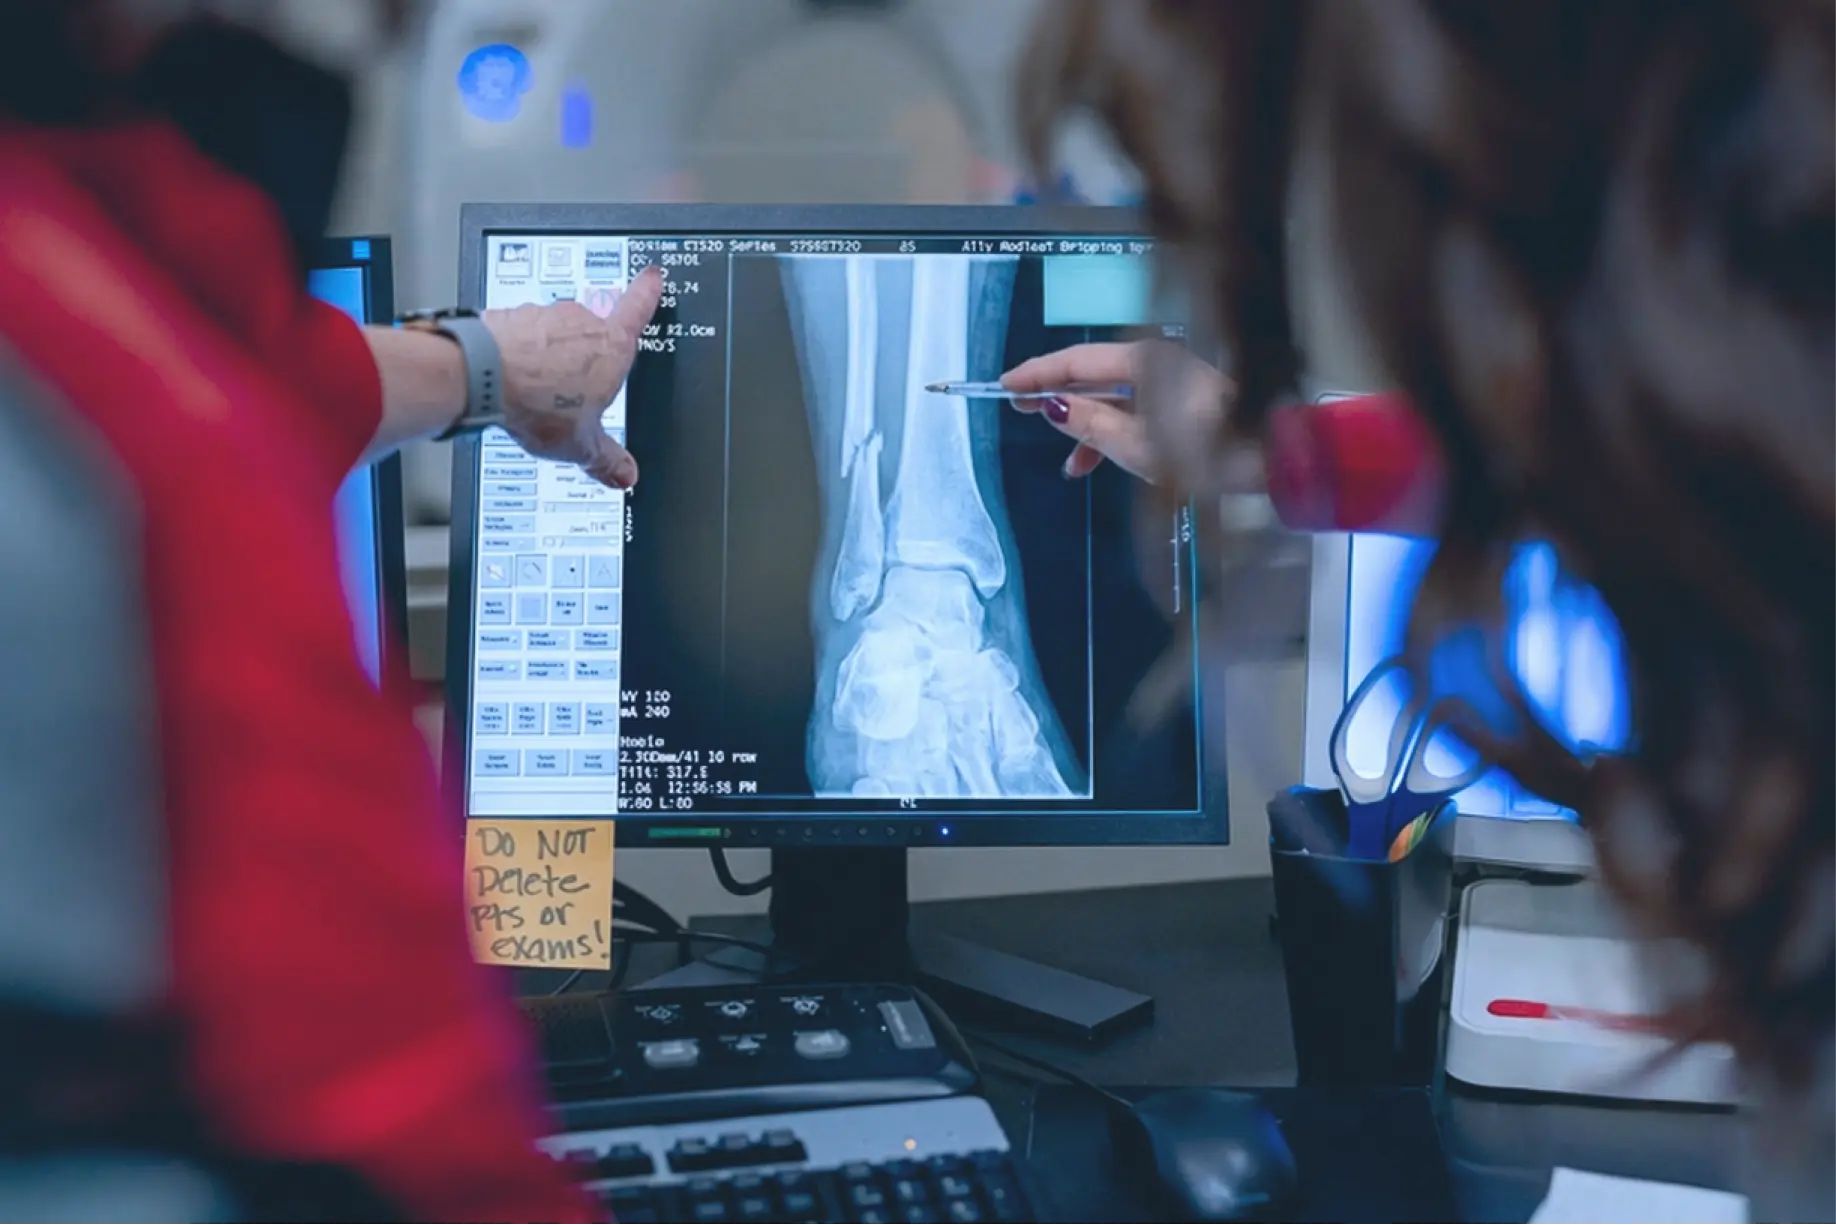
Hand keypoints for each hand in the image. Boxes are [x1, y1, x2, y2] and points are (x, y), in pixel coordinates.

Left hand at [483, 267, 664, 488]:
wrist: (480, 376)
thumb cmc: (538, 402)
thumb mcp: (581, 445)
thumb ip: (606, 458)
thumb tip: (624, 473)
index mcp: (612, 346)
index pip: (638, 309)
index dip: (647, 292)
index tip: (652, 276)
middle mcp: (581, 322)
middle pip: (592, 329)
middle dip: (585, 352)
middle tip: (573, 386)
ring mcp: (543, 316)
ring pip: (553, 332)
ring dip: (548, 353)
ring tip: (536, 390)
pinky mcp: (509, 317)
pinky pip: (520, 334)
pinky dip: (518, 351)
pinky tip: (509, 378)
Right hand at [999, 340, 1228, 482]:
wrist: (1269, 462)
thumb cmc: (1205, 451)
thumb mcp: (1136, 444)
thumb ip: (1090, 422)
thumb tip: (1052, 405)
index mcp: (1145, 360)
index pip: (1078, 359)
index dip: (1038, 373)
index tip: (1006, 385)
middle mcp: (1157, 362)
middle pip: (1094, 373)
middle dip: (1057, 394)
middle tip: (1019, 408)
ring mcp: (1172, 381)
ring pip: (1114, 397)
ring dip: (1087, 425)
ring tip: (1067, 462)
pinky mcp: (1183, 403)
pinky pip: (1135, 410)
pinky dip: (1113, 433)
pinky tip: (1096, 464)